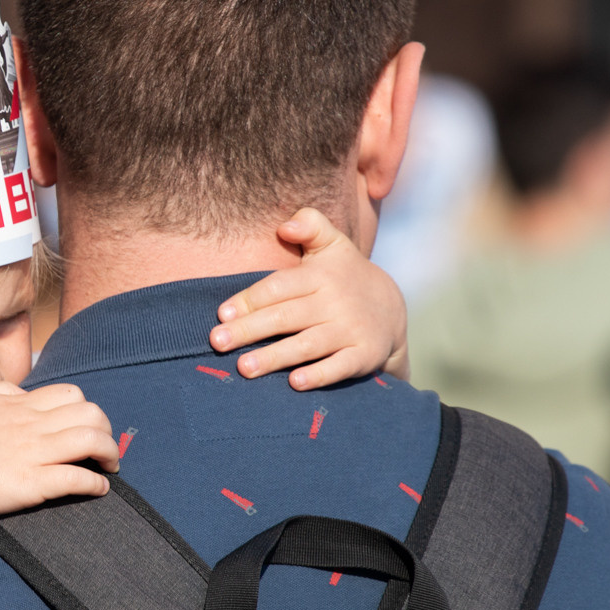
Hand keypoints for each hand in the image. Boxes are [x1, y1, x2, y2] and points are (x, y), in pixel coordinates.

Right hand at [0, 381, 119, 514]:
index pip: (72, 394)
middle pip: (91, 414)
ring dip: (110, 454)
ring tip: (109, 467)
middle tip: (104, 449)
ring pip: (92, 442)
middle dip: (106, 431)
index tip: (87, 427)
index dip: (87, 410)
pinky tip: (99, 489)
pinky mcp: (31, 484)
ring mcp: (33, 453)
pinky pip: (77, 479)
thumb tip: (21, 393)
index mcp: (20, 405)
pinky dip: (96, 484)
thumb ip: (1, 392)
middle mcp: (32, 425)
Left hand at [208, 207, 409, 389]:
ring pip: (307, 345)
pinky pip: (339, 367)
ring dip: (275, 357)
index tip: (222, 314)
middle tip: (217, 342)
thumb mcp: (332, 244)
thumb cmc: (343, 276)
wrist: (392, 310)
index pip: (279, 287)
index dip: (249, 300)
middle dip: (249, 330)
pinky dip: (319, 375)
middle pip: (286, 317)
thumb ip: (310, 226)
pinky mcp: (364, 355)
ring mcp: (351, 330)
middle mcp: (336, 302)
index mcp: (321, 275)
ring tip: (244, 368)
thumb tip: (286, 225)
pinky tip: (295, 384)